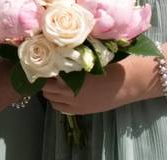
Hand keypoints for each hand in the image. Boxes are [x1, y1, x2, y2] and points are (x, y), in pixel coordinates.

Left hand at [42, 57, 156, 114]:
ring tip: (54, 83)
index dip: (41, 71)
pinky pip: (61, 108)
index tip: (40, 64)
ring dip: (50, 92)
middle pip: (46, 89)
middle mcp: (70, 94)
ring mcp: (75, 105)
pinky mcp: (81, 111)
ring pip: (51, 100)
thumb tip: (53, 55)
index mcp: (70, 79)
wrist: (125, 83)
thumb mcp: (86, 61)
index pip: (46, 77)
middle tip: (46, 73)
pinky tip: (63, 93)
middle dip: (44, 81)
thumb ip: (69, 62)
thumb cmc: (107, 66)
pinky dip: (58, 101)